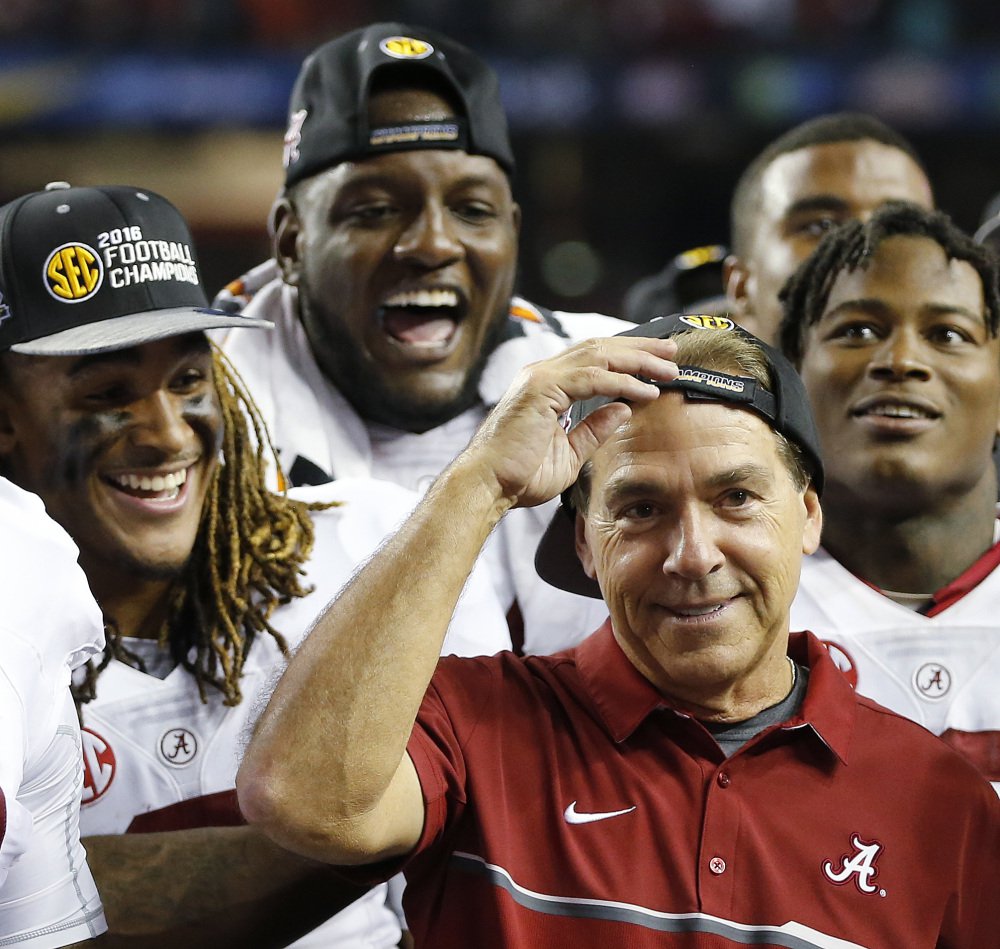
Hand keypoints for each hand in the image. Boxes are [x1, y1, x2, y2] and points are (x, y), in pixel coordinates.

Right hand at [465, 335, 677, 509]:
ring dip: (638, 360)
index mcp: (547, 384)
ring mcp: (540, 377)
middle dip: (640, 349)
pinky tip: (645, 390)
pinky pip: (592, 378)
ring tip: (668, 366)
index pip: (594, 359)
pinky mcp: (541, 389)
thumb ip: (593, 429)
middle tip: (672, 350)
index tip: (658, 363)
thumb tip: (623, 409)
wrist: (487, 485)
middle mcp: (542, 373)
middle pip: (600, 348)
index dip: (628, 357)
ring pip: (599, 355)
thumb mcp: (569, 452)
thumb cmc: (519, 475)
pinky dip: (622, 382)